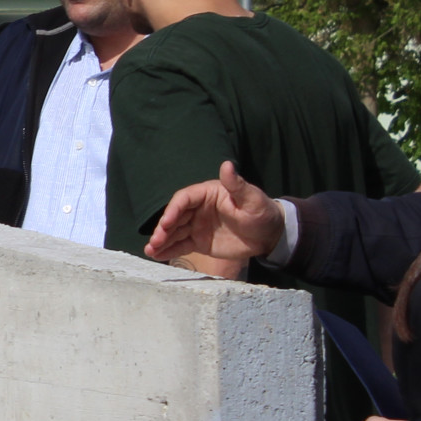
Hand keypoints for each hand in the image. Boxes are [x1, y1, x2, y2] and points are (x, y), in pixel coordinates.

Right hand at [143, 161, 280, 267]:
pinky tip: (157, 255)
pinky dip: (169, 250)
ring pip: (174, 232)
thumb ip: (237, 184)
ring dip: (161, 241)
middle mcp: (197, 209)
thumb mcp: (252, 199)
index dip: (173, 210)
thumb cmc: (262, 212)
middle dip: (163, 229)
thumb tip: (227, 164)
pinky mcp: (199, 241)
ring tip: (150, 251)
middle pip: (175, 217)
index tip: (166, 223)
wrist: (269, 235)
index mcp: (206, 194)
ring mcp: (196, 226)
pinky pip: (181, 245)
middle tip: (155, 241)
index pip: (184, 199)